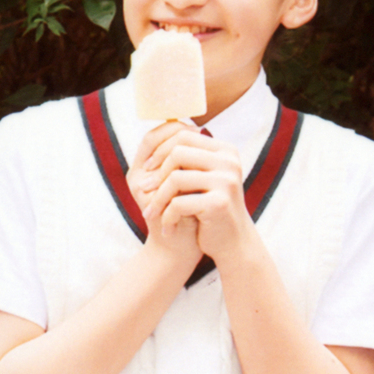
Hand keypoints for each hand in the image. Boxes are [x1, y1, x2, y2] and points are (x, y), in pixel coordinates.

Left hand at [137, 125, 252, 261]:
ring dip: (158, 199)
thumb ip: (185, 157)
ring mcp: (227, 181)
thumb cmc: (207, 208)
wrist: (230, 242)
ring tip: (151, 213)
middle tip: (144, 191)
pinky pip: (179, 203)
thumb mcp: (198, 178)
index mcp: (224, 150)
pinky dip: (167, 217)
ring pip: (175, 179)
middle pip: (177, 152)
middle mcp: (229, 161)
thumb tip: (157, 131)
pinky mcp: (220, 203)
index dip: (159, 149)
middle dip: (156, 173)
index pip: (183, 135)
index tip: (147, 168)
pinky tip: (167, 228)